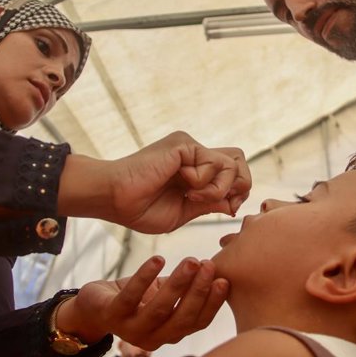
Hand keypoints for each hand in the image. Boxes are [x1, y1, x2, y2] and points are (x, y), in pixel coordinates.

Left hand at [57, 256, 228, 348]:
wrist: (95, 306)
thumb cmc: (138, 297)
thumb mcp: (167, 294)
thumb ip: (188, 289)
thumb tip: (220, 269)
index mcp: (171, 333)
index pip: (198, 322)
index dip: (212, 303)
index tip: (224, 280)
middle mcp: (154, 337)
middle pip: (182, 318)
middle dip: (198, 291)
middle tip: (209, 265)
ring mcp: (132, 328)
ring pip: (160, 309)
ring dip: (178, 284)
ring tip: (191, 260)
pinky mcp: (112, 314)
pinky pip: (131, 296)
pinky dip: (145, 276)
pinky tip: (158, 259)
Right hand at [106, 131, 250, 232]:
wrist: (115, 199)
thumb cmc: (140, 209)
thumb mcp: (184, 212)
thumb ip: (210, 204)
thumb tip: (235, 202)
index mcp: (195, 170)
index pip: (234, 171)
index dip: (238, 191)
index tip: (224, 208)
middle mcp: (195, 155)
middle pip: (240, 159)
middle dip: (240, 185)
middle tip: (220, 202)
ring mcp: (190, 147)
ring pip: (233, 162)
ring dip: (219, 188)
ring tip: (193, 197)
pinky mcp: (184, 144)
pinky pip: (214, 162)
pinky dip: (205, 182)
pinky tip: (184, 188)